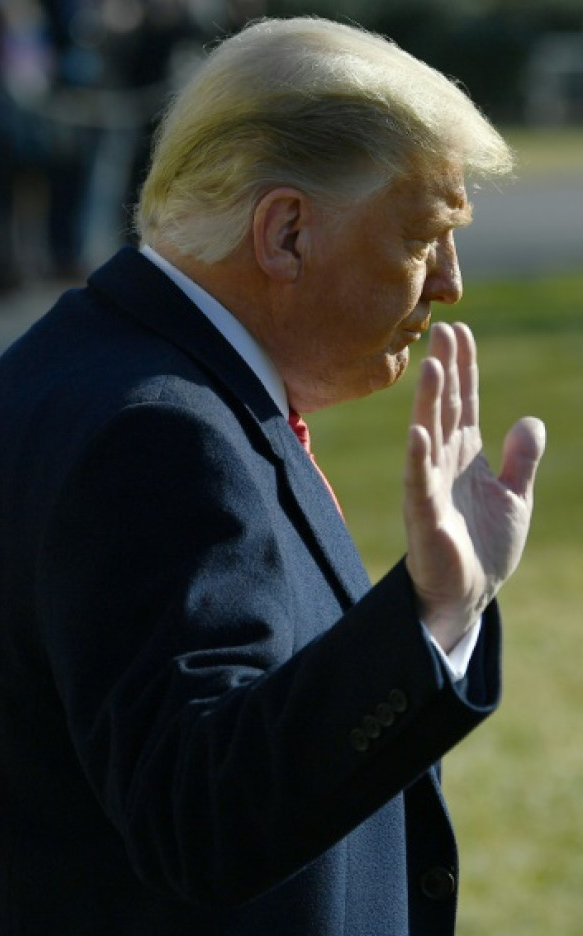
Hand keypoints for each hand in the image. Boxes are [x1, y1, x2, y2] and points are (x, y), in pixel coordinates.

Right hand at [403, 322, 544, 649]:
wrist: (469, 594)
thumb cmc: (485, 546)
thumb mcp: (515, 496)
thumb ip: (521, 459)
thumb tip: (529, 420)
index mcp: (465, 456)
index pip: (464, 402)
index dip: (464, 368)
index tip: (460, 332)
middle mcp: (443, 464)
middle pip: (445, 408)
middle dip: (445, 370)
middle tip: (442, 330)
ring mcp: (431, 486)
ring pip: (429, 436)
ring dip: (429, 402)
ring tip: (432, 368)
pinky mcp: (425, 514)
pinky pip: (420, 481)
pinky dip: (417, 456)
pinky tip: (418, 431)